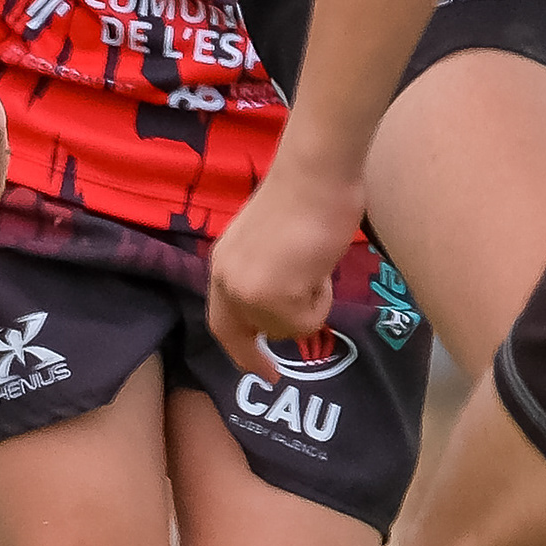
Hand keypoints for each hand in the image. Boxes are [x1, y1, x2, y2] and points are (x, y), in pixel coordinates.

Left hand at [207, 162, 366, 380]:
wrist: (315, 174)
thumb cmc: (302, 196)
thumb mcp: (266, 243)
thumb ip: (264, 272)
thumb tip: (285, 298)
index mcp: (222, 265)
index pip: (222, 322)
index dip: (239, 350)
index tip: (259, 371)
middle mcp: (228, 283)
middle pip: (256, 332)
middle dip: (274, 337)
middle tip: (282, 363)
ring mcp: (251, 293)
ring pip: (287, 329)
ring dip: (309, 306)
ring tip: (315, 266)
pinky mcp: (278, 298)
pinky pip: (309, 322)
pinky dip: (322, 300)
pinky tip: (320, 268)